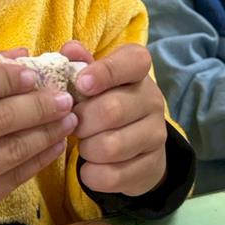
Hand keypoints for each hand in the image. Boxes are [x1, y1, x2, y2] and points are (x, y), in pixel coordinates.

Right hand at [0, 61, 75, 224]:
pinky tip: (54, 145)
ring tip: (68, 118)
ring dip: (46, 132)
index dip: (9, 78)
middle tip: (65, 96)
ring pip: (11, 151)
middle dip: (39, 105)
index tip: (35, 75)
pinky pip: (12, 179)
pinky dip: (39, 160)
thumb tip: (23, 56)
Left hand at [60, 41, 167, 196]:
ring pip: (111, 147)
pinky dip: (92, 174)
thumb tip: (69, 50)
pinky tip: (90, 166)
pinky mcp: (152, 166)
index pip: (133, 62)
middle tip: (73, 124)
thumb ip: (79, 64)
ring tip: (83, 144)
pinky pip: (114, 175)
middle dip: (82, 121)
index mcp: (138, 70)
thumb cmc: (104, 102)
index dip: (105, 72)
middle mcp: (152, 99)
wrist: (136, 146)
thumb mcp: (93, 80)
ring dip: (86, 149)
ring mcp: (156, 135)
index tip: (81, 84)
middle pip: (112, 110)